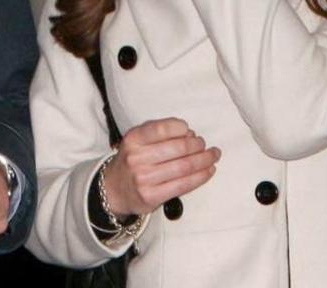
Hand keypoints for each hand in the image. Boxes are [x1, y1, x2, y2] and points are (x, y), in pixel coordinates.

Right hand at [102, 117, 219, 217]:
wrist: (113, 190)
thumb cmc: (132, 161)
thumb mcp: (137, 141)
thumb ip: (159, 133)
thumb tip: (190, 134)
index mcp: (133, 139)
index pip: (162, 129)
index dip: (181, 128)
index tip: (190, 131)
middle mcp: (136, 158)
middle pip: (178, 149)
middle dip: (197, 145)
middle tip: (204, 145)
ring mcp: (144, 179)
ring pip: (184, 167)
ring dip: (204, 160)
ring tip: (213, 155)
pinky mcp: (152, 196)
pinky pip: (183, 185)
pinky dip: (201, 177)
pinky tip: (209, 171)